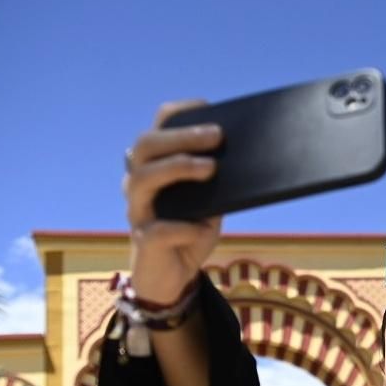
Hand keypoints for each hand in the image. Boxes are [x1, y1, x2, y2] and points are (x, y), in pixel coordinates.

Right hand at [123, 100, 223, 303]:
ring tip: (211, 168)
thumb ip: (218, 182)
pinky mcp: (144, 242)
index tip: (206, 106)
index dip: (177, 115)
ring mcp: (138, 212)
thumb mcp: (211, 203)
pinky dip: (181, 227)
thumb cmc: (190, 231)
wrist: (173, 279)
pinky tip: (200, 228)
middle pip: (145, 146)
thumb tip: (248, 157)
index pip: (156, 130)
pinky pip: (156, 230)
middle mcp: (139, 184)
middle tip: (217, 135)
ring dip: (177, 168)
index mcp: (154, 168)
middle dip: (182, 136)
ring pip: (141, 179)